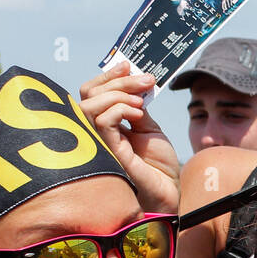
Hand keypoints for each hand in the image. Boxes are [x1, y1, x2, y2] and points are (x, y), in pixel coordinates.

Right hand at [79, 63, 180, 213]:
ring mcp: (98, 143)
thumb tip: (132, 79)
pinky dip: (119, 110)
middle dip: (117, 82)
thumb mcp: (149, 127)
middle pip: (87, 95)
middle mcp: (95, 133)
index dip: (107, 76)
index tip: (128, 66)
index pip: (91, 93)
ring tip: (141, 103)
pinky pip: (102, 122)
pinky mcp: (106, 154)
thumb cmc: (158, 165)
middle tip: (145, 81)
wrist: (168, 191)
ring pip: (89, 106)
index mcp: (104, 124)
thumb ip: (136, 105)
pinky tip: (138, 114)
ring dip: (118, 95)